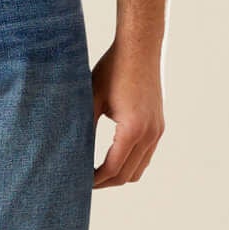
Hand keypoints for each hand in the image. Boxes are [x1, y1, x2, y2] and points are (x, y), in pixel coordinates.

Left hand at [91, 40, 164, 185]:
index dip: (94, 180)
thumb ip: (84, 127)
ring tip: (97, 172)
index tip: (77, 182)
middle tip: (83, 182)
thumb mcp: (92, 98)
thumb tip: (69, 152)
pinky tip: (112, 156)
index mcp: (132, 129)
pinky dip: (130, 162)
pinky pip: (146, 155)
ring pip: (140, 168)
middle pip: (128, 175)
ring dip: (119, 174)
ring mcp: (157, 130)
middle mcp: (150, 134)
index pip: (113, 169)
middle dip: (105, 182)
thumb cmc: (113, 69)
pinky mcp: (159, 124)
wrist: (141, 47)